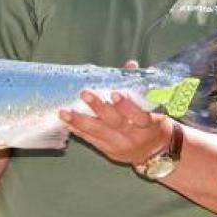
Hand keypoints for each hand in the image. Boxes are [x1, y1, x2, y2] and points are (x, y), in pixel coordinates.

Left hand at [59, 88, 173, 166]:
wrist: (152, 152)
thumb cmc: (151, 124)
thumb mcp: (151, 106)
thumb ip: (139, 85)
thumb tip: (130, 64)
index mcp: (148, 125)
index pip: (139, 116)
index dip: (127, 106)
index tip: (115, 93)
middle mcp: (133, 137)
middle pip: (115, 123)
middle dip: (99, 108)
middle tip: (85, 93)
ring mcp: (119, 145)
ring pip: (99, 133)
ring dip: (80, 121)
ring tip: (65, 112)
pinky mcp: (107, 150)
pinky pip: (91, 140)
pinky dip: (78, 130)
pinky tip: (66, 122)